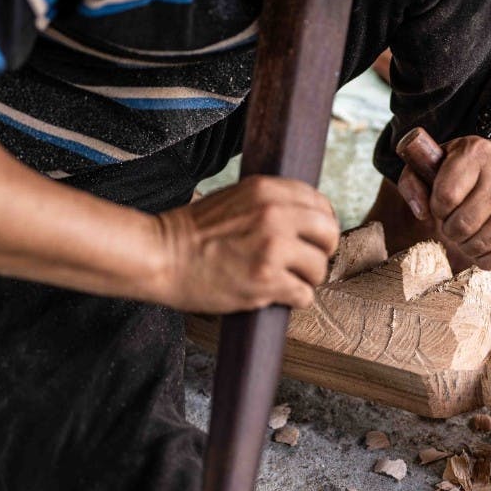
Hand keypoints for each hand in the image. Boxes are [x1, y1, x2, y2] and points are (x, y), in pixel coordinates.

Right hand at [151, 176, 338, 313]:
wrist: (161, 256)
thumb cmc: (192, 232)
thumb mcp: (235, 198)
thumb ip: (270, 203)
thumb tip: (305, 217)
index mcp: (268, 190)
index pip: (321, 204)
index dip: (320, 225)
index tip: (311, 238)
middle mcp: (276, 215)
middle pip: (329, 234)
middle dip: (321, 251)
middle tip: (304, 263)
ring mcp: (273, 248)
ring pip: (319, 268)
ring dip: (305, 279)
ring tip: (283, 281)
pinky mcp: (266, 280)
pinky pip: (304, 295)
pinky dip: (293, 300)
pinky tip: (274, 296)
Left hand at [396, 135, 490, 270]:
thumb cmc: (461, 167)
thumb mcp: (431, 164)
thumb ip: (413, 183)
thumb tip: (422, 213)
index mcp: (474, 152)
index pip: (446, 196)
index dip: (437, 208)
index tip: (441, 205)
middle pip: (463, 224)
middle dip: (450, 230)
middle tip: (452, 224)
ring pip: (482, 242)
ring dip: (465, 246)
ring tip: (465, 235)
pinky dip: (485, 259)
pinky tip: (479, 248)